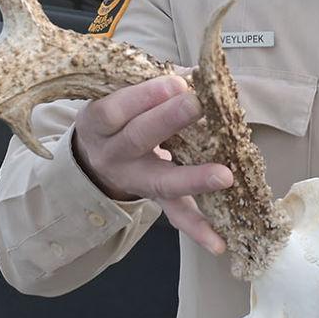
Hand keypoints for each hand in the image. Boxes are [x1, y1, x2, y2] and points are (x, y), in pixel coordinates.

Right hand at [72, 74, 233, 253]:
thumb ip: (155, 85)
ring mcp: (135, 181)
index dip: (144, 96)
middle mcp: (113, 155)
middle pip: (137, 139)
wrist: (94, 159)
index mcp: (99, 122)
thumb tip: (200, 74)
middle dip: (168, 120)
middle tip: (198, 104)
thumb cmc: (118, 115)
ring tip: (225, 176)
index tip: (177, 82)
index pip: (116, 109)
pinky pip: (176, 215)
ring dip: (194, 179)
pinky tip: (218, 243)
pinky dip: (198, 229)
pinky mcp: (155, 199)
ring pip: (161, 182)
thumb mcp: (121, 95)